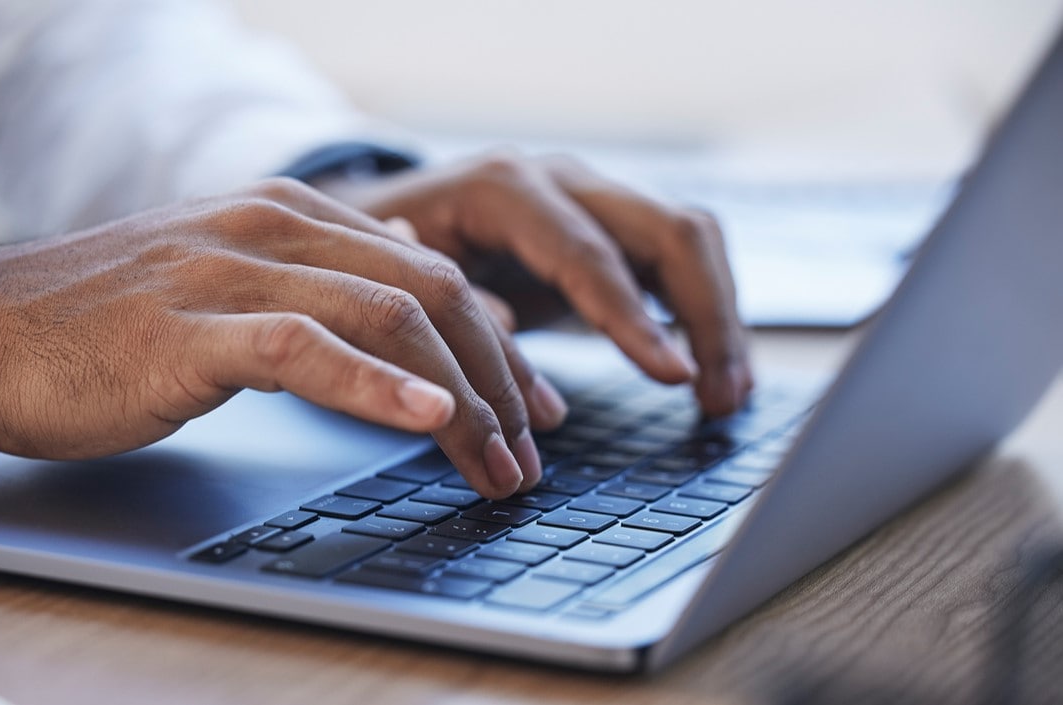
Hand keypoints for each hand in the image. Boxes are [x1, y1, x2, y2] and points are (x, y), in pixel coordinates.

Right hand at [0, 179, 565, 497]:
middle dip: (498, 380)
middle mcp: (273, 229)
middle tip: (530, 451)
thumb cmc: (98, 323)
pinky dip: (375, 384)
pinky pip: (304, 348)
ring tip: (497, 462)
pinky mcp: (189, 328)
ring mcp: (231, 272)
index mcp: (289, 215)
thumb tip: (396, 287)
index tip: (531, 406)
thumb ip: (309, 281)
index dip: (496, 345)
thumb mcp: (223, 283)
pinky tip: (426, 418)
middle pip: (429, 293)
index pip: (429, 273)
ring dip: (459, 399)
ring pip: (386, 317)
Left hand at [319, 152, 753, 414]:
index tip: (672, 376)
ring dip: (720, 318)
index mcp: (505, 189)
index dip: (632, 318)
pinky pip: (680, 262)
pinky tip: (714, 372)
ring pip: (691, 241)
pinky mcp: (609, 230)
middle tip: (719, 398)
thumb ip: (451, 309)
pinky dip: (704, 314)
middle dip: (706, 316)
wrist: (382, 219)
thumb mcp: (398, 281)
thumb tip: (507, 346)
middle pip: (669, 231)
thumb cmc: (384, 254)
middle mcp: (562, 182)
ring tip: (727, 397)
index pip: (589, 252)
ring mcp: (593, 200)